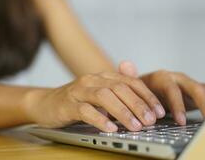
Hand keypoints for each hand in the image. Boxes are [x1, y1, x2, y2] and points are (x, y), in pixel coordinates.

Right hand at [25, 71, 165, 131]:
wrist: (45, 102)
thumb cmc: (78, 101)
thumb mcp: (100, 94)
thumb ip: (120, 95)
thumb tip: (145, 104)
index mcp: (104, 76)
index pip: (130, 82)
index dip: (146, 96)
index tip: (159, 111)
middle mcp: (93, 80)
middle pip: (120, 88)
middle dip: (139, 105)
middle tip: (151, 121)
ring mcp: (79, 90)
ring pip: (104, 97)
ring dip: (123, 112)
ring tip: (136, 126)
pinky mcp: (67, 104)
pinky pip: (85, 111)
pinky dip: (100, 119)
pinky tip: (111, 129)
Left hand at [119, 61, 204, 124]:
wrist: (150, 89)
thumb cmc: (142, 90)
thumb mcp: (134, 85)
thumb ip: (131, 76)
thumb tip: (125, 63)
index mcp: (162, 78)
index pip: (172, 88)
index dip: (177, 104)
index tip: (180, 120)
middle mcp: (178, 79)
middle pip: (195, 87)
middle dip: (202, 104)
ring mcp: (188, 85)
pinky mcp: (197, 92)